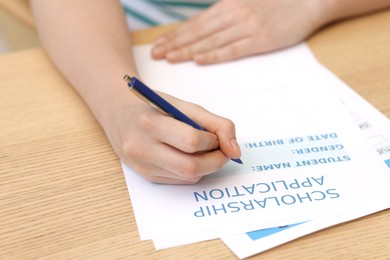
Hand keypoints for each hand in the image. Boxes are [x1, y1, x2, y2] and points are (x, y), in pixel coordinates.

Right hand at [102, 91, 240, 183]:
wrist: (119, 116)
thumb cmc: (154, 107)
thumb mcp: (185, 106)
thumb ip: (216, 123)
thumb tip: (235, 150)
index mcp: (150, 123)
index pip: (192, 141)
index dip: (213, 141)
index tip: (215, 136)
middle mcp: (142, 148)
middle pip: (191, 167)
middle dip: (216, 161)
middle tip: (221, 151)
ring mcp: (142, 166)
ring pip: (188, 177)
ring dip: (205, 166)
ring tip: (203, 150)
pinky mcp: (146, 176)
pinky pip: (180, 181)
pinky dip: (193, 171)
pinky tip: (187, 156)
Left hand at [151, 0, 326, 63]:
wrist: (309, 0)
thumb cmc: (276, 2)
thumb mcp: (245, 1)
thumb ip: (224, 12)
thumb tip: (203, 27)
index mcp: (228, 4)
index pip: (195, 22)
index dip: (175, 34)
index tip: (160, 43)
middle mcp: (233, 14)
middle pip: (197, 32)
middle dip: (174, 43)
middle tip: (156, 54)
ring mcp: (247, 27)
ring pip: (210, 41)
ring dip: (188, 50)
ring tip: (170, 58)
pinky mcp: (260, 40)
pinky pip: (232, 49)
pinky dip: (214, 55)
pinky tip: (199, 59)